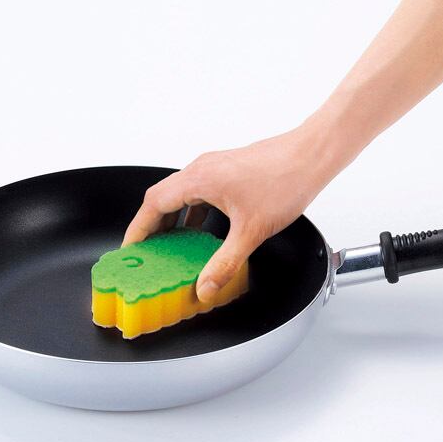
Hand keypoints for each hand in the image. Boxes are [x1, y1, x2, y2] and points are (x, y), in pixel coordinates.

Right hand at [122, 126, 333, 302]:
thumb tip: (205, 286)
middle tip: (147, 251)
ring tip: (171, 245)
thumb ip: (224, 263)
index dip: (138, 228)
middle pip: (162, 198)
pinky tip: (203, 231)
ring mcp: (215, 167)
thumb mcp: (251, 232)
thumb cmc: (285, 180)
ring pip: (181, 194)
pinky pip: (199, 192)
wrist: (311, 155)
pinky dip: (192, 212)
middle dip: (151, 226)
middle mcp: (202, 169)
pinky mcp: (228, 171)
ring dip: (173, 218)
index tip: (130, 247)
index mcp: (199, 179)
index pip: (153, 204)